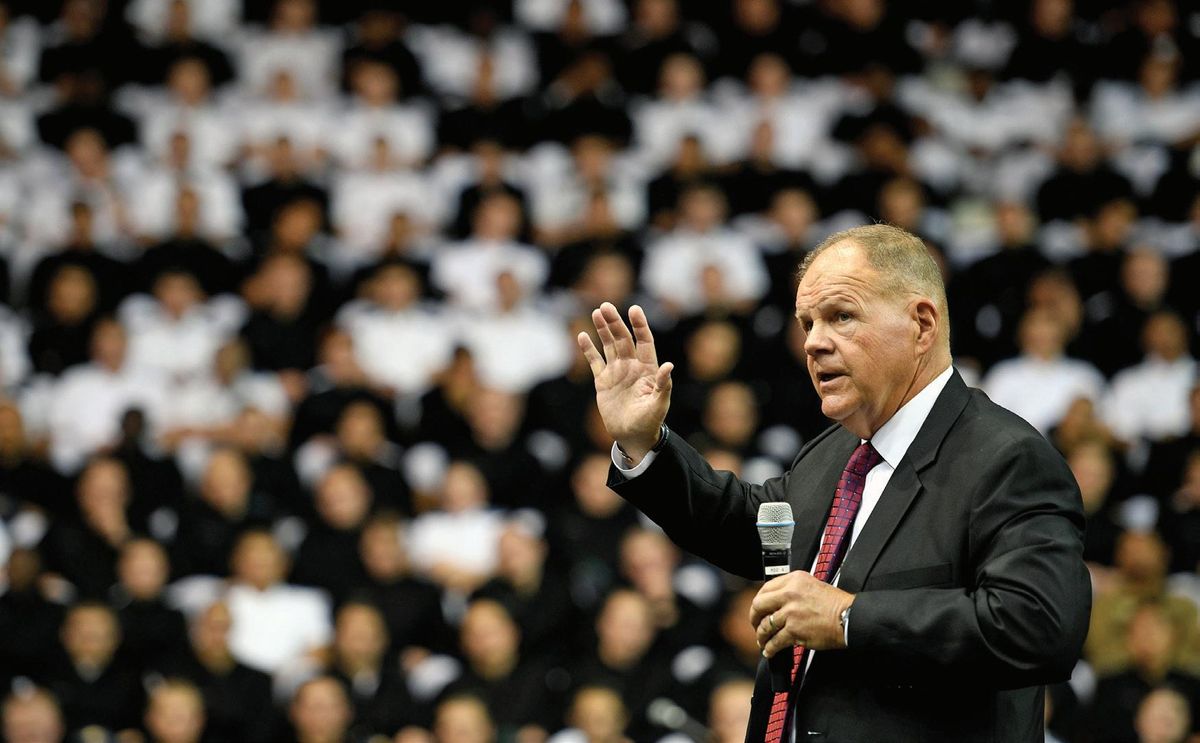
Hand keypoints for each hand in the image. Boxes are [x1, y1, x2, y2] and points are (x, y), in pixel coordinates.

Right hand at [577, 302, 672, 463]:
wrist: (633, 437)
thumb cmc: (650, 422)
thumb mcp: (659, 405)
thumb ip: (663, 386)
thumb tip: (669, 365)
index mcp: (647, 369)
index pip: (644, 341)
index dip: (639, 325)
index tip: (634, 309)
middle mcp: (632, 366)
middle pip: (623, 339)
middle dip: (615, 323)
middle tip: (605, 307)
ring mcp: (617, 372)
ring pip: (609, 346)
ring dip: (603, 330)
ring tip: (597, 313)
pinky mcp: (603, 381)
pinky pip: (595, 361)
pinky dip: (588, 349)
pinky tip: (582, 335)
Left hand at [750, 571, 854, 657]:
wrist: (848, 618)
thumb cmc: (836, 605)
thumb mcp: (812, 585)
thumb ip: (794, 590)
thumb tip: (777, 601)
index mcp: (794, 580)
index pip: (766, 588)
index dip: (759, 601)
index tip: (759, 609)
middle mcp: (790, 594)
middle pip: (759, 605)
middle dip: (754, 618)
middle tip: (755, 625)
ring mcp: (791, 612)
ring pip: (765, 625)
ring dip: (761, 636)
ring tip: (763, 641)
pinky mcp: (794, 630)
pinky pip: (775, 641)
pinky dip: (770, 648)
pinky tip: (770, 651)